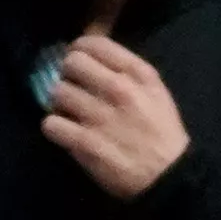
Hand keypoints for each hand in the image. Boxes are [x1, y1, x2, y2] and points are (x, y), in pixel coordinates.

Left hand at [36, 26, 193, 199]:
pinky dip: (53, 127)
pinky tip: (63, 132)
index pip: (94, 43)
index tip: (78, 61)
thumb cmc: (162, 132)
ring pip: (57, 92)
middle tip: (71, 87)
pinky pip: (51, 124)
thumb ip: (127, 70)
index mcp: (137, 74)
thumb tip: (92, 55)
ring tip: (67, 112)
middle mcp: (118, 89)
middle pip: (71, 63)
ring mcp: (100, 116)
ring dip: (58, 103)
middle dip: (67, 74)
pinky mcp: (85, 143)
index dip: (78, 49)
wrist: (169, 176)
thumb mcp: (155, 92)